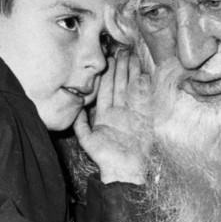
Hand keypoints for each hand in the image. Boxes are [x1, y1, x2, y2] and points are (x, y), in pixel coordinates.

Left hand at [73, 49, 150, 184]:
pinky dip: (143, 87)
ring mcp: (132, 113)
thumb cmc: (105, 158)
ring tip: (133, 57)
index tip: (109, 59)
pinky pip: (143, 98)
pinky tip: (143, 74)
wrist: (124, 170)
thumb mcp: (88, 140)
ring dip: (132, 72)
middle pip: (119, 84)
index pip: (106, 89)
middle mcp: (119, 111)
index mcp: (105, 115)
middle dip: (121, 68)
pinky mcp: (144, 117)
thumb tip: (76, 108)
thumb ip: (80, 124)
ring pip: (131, 88)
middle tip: (123, 51)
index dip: (107, 74)